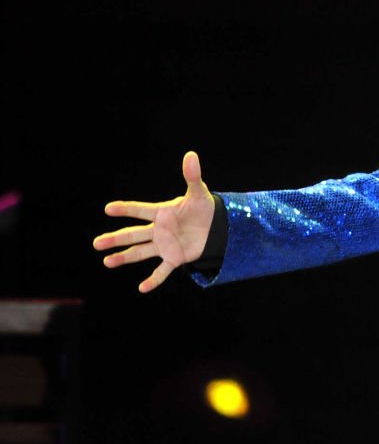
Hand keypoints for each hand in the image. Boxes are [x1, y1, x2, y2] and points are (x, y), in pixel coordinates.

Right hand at [93, 151, 215, 292]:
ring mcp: (165, 245)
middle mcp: (159, 230)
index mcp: (162, 212)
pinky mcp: (175, 258)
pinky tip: (142, 288)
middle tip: (97, 243)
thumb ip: (192, 177)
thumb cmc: (204, 208)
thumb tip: (191, 155)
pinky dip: (154, 280)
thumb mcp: (199, 193)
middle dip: (116, 238)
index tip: (109, 208)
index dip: (126, 209)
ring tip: (106, 261)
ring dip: (124, 257)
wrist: (216, 226)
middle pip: (134, 234)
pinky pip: (162, 271)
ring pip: (141, 252)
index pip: (140, 210)